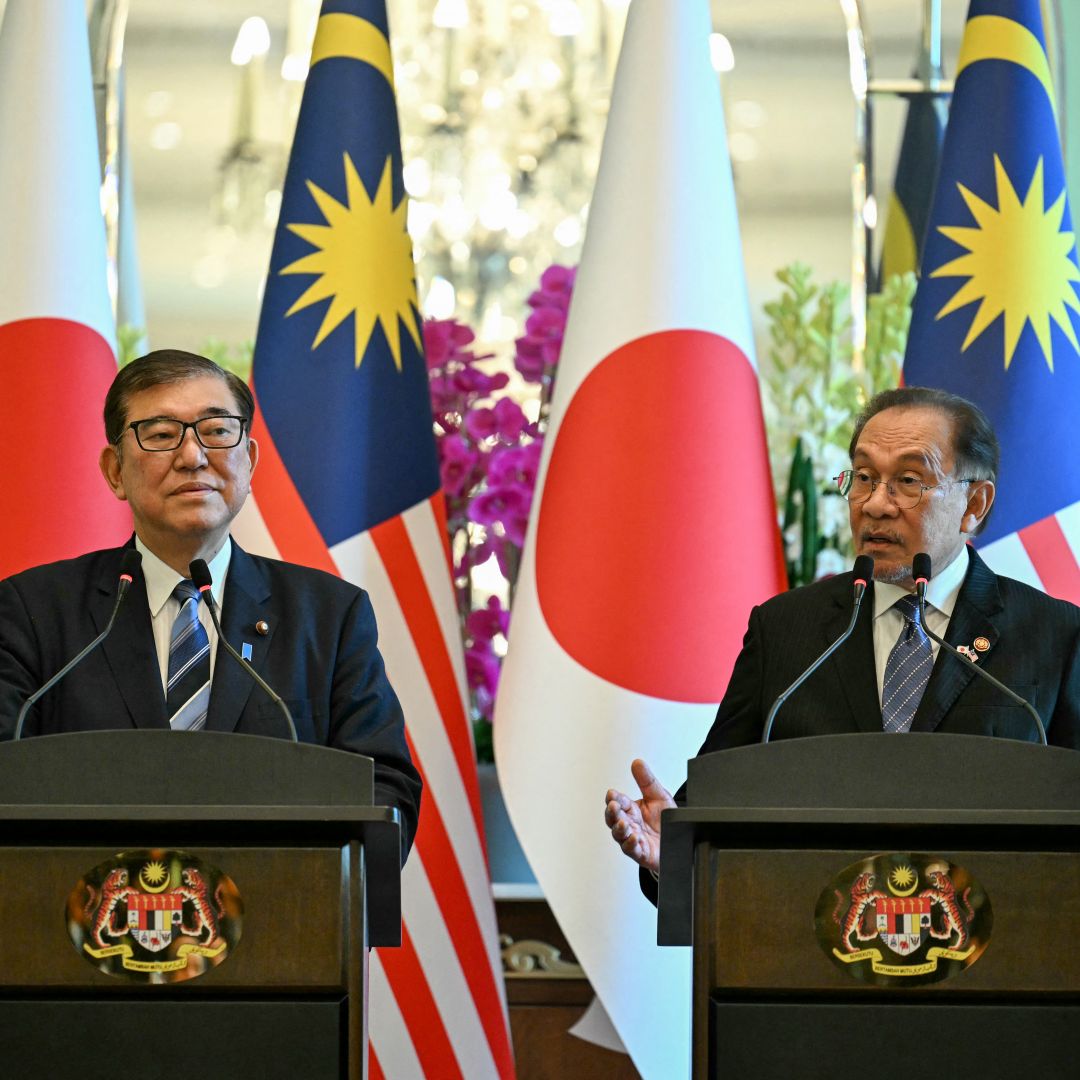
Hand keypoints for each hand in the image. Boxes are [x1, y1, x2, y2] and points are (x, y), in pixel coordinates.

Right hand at [604, 758, 674, 874]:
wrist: (680, 840)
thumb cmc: (666, 820)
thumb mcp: (659, 796)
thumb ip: (647, 781)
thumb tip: (637, 762)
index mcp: (632, 810)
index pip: (618, 801)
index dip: (614, 798)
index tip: (612, 794)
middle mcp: (630, 824)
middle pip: (613, 818)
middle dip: (611, 812)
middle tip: (613, 806)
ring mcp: (634, 838)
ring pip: (619, 834)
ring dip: (619, 829)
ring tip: (623, 822)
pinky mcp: (641, 853)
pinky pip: (632, 849)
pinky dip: (631, 844)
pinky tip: (635, 837)